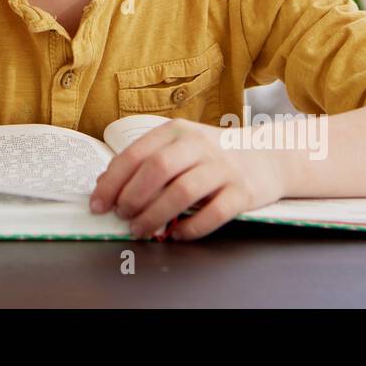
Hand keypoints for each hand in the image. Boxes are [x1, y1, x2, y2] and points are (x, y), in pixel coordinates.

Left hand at [89, 118, 288, 240]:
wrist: (267, 155)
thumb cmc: (212, 155)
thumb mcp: (178, 146)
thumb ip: (145, 160)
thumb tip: (104, 184)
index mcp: (175, 130)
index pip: (135, 154)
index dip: (112, 181)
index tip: (98, 203)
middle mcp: (198, 144)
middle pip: (156, 170)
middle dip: (132, 197)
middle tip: (122, 216)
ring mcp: (222, 166)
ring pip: (182, 192)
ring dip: (155, 215)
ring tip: (141, 230)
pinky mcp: (242, 190)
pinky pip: (213, 213)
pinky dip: (190, 228)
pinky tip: (177, 234)